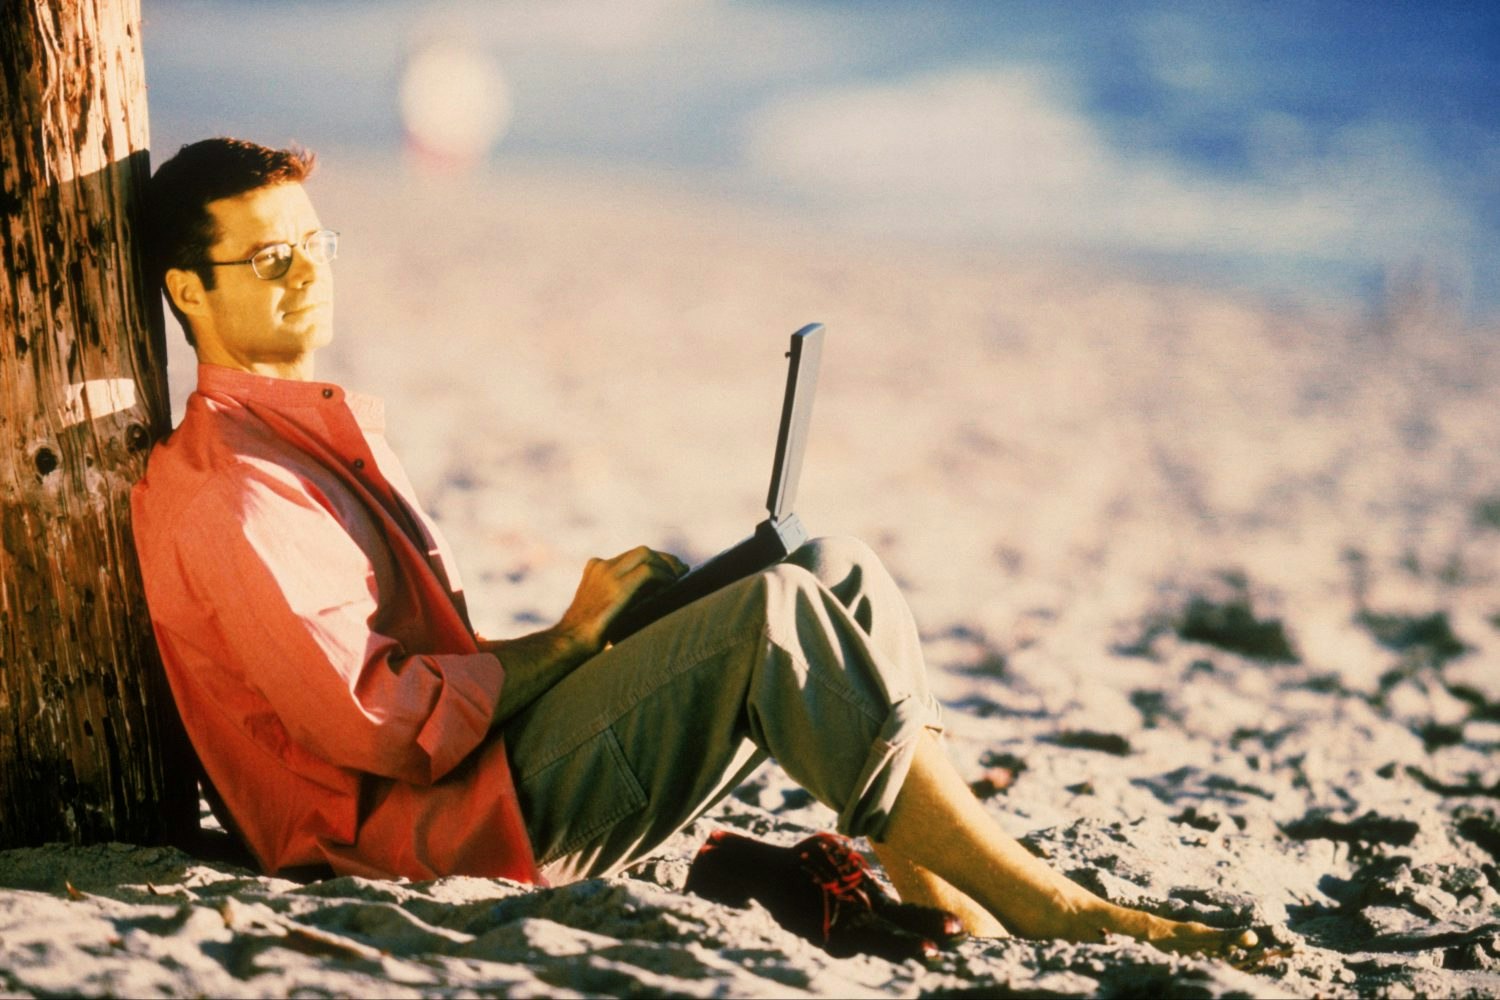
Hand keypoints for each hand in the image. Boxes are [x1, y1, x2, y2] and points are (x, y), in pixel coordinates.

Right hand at [557, 545, 687, 654]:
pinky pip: (648, 571)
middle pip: (641, 551)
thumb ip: (621, 596)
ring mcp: (608, 573)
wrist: (571, 642)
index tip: (671, 570)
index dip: (655, 560)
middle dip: (665, 559)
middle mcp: (601, 566)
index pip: (632, 556)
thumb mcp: (604, 607)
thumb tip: (653, 593)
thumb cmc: (588, 634)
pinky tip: (672, 585)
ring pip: (646, 554)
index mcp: (595, 568)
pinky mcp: (617, 586)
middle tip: (682, 570)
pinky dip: (664, 576)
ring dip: (667, 564)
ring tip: (680, 577)